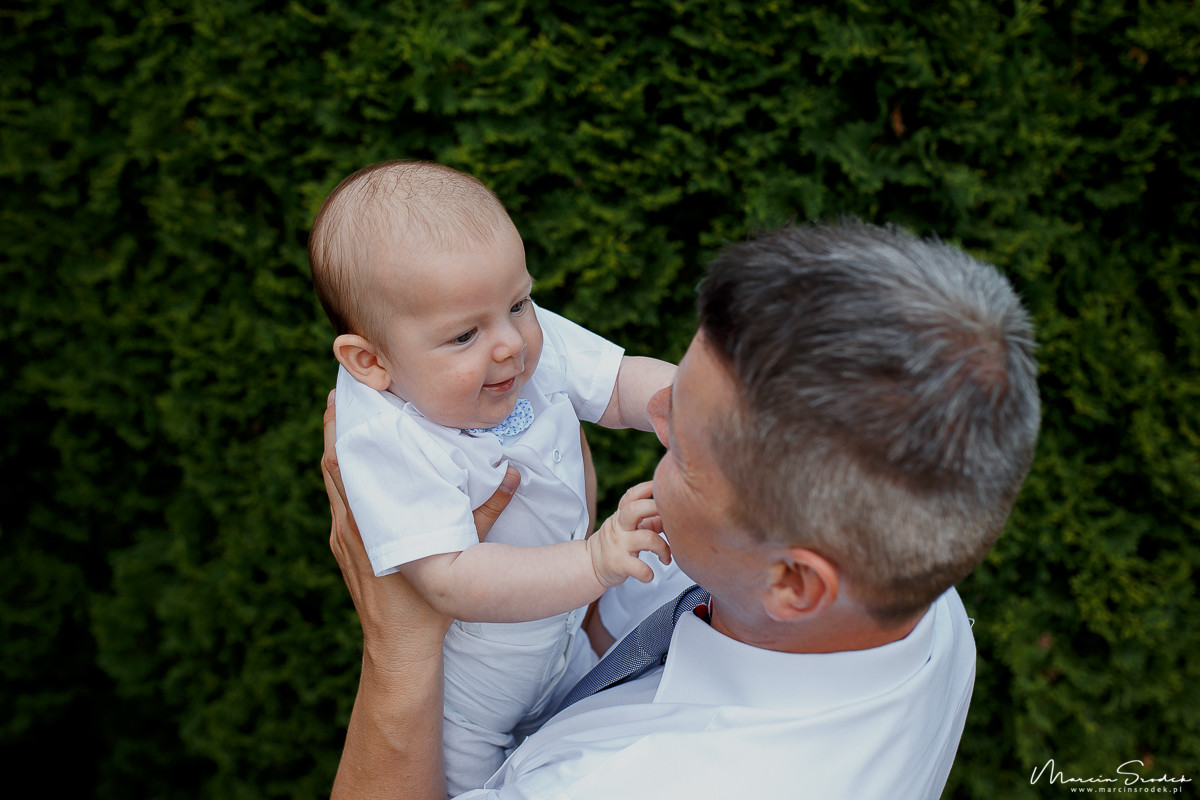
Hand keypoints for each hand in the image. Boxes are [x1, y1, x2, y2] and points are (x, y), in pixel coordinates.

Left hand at [322, 390, 519, 650]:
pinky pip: (341, 503)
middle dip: (338, 428)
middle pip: (333, 465)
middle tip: (349, 393)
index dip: (341, 428)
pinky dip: (346, 478)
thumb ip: (486, 514)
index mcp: (368, 523)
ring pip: (335, 483)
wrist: (399, 651)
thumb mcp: (459, 556)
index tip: (348, 395)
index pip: (343, 464)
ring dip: (340, 450)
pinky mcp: (346, 550)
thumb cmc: (425, 610)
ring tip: (353, 418)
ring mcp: (344, 539)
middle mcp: (348, 527)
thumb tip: (512, 477)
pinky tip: (361, 467)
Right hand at [586, 481, 671, 586]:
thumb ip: (649, 519)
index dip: (646, 488)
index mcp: (622, 516)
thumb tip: (674, 514)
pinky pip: (639, 568)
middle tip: (672, 520)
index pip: (631, 497)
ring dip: (663, 548)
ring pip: (647, 539)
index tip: (659, 485)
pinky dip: (648, 573)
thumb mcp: (628, 527)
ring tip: (666, 557)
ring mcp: (618, 545)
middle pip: (635, 510)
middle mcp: (619, 527)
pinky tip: (650, 575)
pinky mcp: (618, 564)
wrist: (592, 564)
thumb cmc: (618, 543)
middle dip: (655, 509)